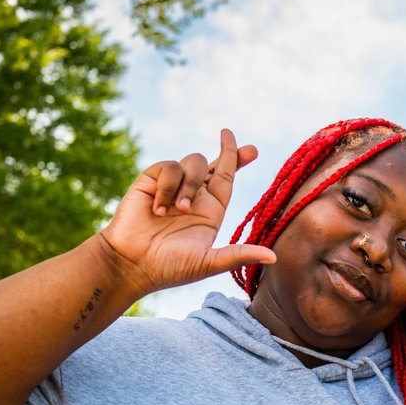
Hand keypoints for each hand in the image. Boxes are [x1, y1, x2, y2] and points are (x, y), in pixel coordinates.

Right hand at [99, 129, 275, 295]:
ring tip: (178, 211)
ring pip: (193, 162)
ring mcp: (171, 187)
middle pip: (213, 163)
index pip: (227, 179)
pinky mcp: (150, 182)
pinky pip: (168, 168)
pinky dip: (167, 187)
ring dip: (190, 185)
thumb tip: (274, 257)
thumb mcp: (208, 263)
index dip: (238, 160)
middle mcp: (193, 196)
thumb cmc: (170, 268)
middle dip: (228, 150)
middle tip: (230, 136)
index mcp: (210, 211)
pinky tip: (158, 210)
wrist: (132, 265)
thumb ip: (239, 255)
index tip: (252, 149)